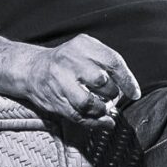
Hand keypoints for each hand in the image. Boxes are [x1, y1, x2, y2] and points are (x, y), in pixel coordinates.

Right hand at [14, 34, 140, 123]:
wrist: (32, 68)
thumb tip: (130, 90)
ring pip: (87, 102)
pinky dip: (94, 122)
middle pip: (100, 81)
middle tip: (112, 97)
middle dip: (112, 93)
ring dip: (101, 110)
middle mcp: (68, 61)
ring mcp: (58, 81)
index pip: (112, 61)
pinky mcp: (53, 99)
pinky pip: (77, 115)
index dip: (127, 80)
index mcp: (82, 45)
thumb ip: (108, 64)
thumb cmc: (68, 61)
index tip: (134, 93)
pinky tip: (103, 122)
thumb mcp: (86, 50)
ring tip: (105, 109)